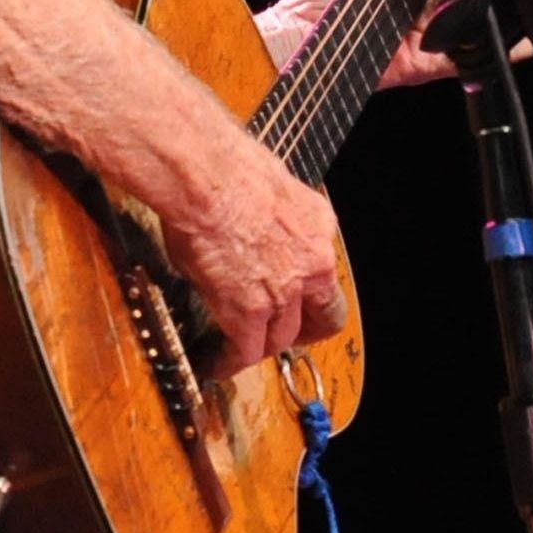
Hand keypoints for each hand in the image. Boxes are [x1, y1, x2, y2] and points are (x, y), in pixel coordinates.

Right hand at [160, 143, 344, 378]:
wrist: (207, 177)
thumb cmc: (226, 168)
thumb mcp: (269, 187)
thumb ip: (272, 217)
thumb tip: (251, 224)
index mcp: (318, 226)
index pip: (326, 273)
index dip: (310, 293)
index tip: (298, 299)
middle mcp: (312, 263)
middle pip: (323, 316)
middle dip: (304, 331)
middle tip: (284, 336)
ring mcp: (284, 291)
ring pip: (282, 338)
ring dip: (262, 346)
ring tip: (241, 350)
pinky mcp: (250, 312)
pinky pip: (246, 351)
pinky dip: (231, 362)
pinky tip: (219, 363)